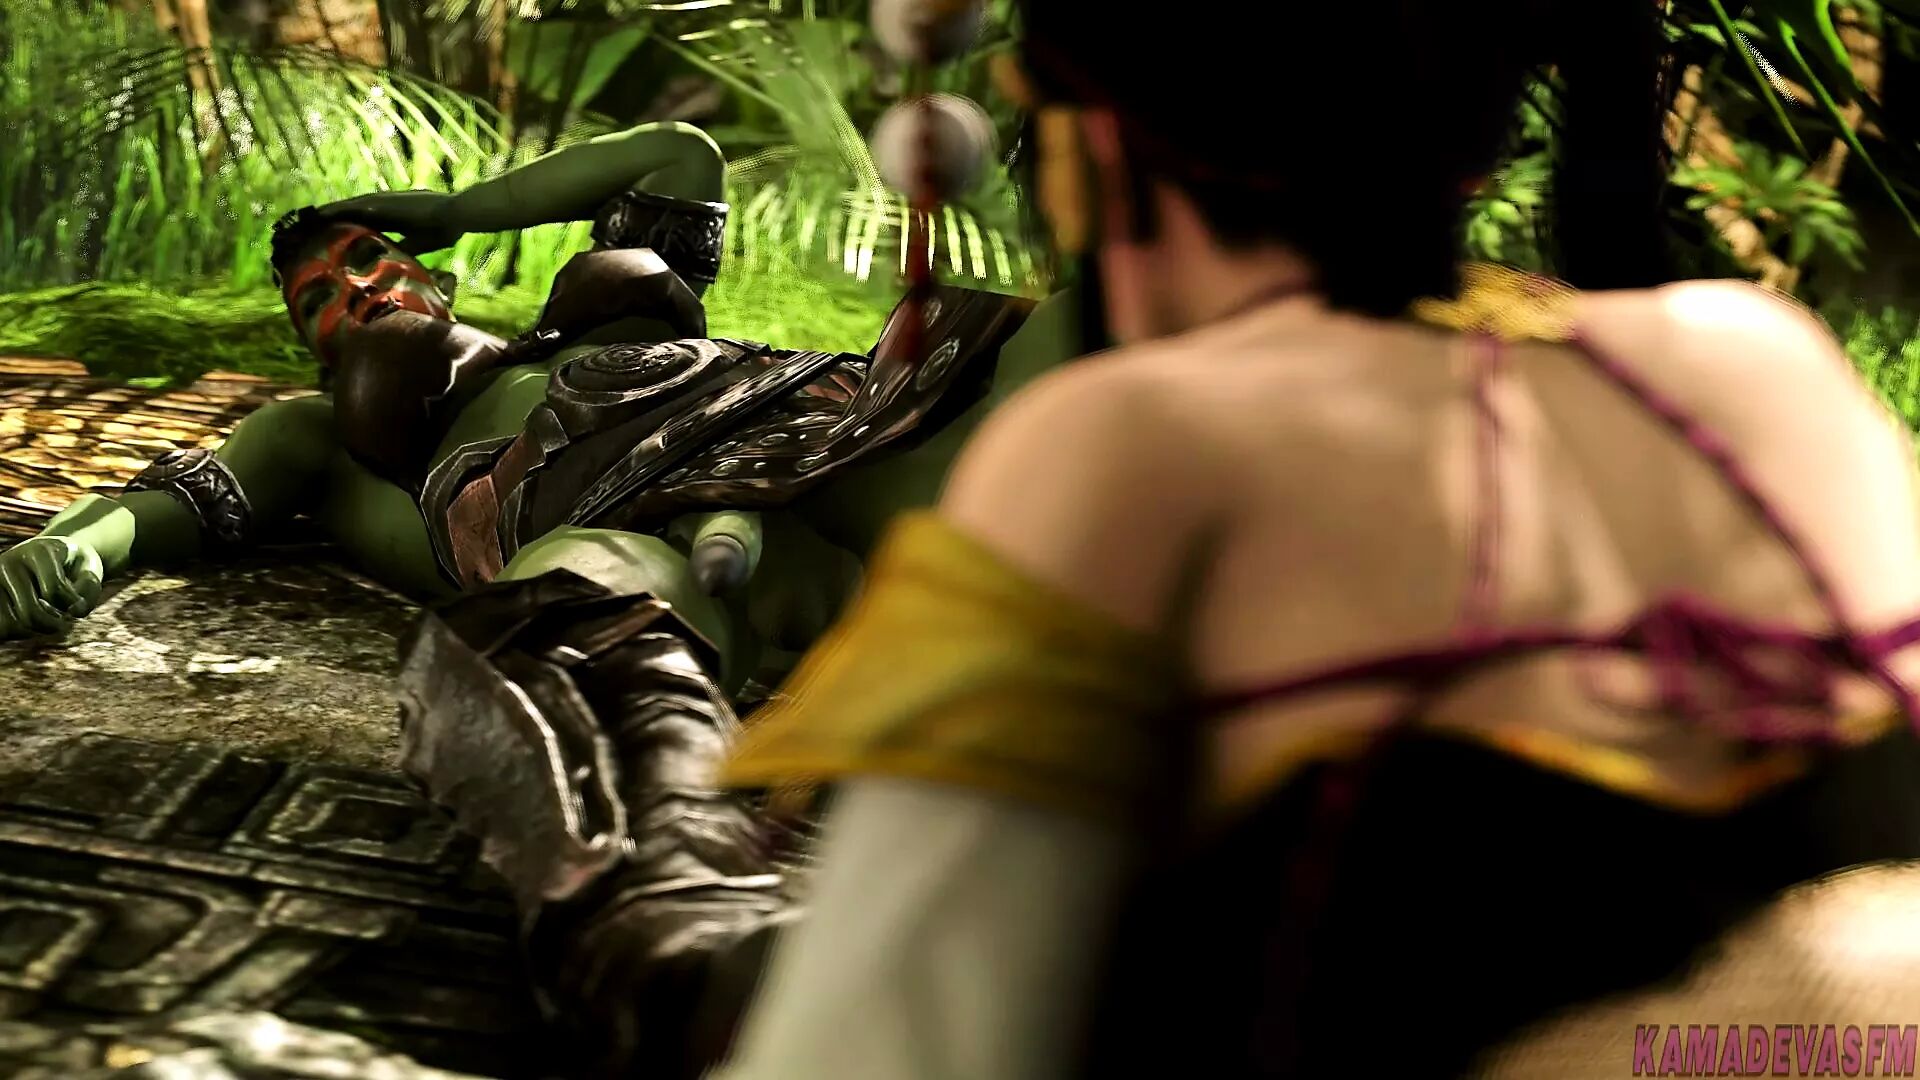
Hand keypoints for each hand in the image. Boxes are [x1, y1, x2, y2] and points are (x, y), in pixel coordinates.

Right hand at [0, 536, 103, 639]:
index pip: (53, 589)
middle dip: (52, 624)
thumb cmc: (74, 566)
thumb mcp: (91, 571)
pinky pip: (0, 627)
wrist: (53, 556)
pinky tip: (29, 624)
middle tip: (61, 618)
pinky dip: (16, 633)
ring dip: (32, 630)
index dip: (72, 603)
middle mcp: (11, 562)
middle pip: (30, 612)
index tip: (78, 601)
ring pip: (8, 624)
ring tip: (45, 620)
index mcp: (39, 550)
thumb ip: (90, 590)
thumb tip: (74, 612)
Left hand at [309, 190, 460, 254]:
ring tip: (310, 218)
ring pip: (350, 206)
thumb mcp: (421, 243)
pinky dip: (338, 210)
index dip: (350, 224)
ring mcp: (384, 201)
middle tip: (313, 223)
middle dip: (335, 216)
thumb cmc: (446, 228)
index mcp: (395, 216)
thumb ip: (406, 247)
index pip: (366, 220)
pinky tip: (323, 214)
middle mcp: (386, 205)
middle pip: (353, 210)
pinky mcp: (383, 202)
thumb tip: (395, 259)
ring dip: (330, 211)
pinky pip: (354, 206)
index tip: (334, 231)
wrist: (456, 215)